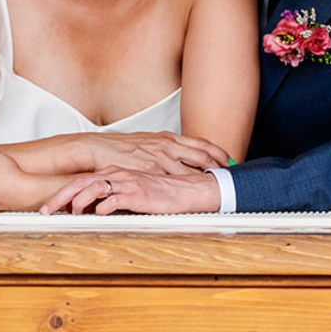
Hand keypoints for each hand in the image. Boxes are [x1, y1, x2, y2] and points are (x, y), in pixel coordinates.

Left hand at [39, 168, 220, 215]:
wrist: (186, 190)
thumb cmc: (158, 194)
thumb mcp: (130, 193)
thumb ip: (110, 197)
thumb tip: (90, 210)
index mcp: (111, 173)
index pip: (79, 181)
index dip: (60, 194)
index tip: (46, 208)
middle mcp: (115, 174)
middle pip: (79, 183)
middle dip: (59, 198)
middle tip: (44, 212)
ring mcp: (126, 182)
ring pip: (93, 189)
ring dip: (78, 202)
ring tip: (69, 214)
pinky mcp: (137, 192)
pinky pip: (115, 198)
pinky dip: (102, 207)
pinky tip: (96, 215)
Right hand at [73, 132, 231, 175]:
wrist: (97, 148)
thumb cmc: (121, 148)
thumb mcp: (148, 143)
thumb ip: (166, 149)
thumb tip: (181, 156)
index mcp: (168, 137)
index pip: (201, 143)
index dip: (219, 152)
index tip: (231, 160)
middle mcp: (167, 145)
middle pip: (202, 155)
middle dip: (220, 165)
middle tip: (233, 174)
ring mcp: (159, 158)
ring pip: (191, 168)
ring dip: (207, 177)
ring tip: (221, 186)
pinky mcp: (149, 170)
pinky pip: (173, 180)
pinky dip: (186, 187)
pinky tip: (195, 193)